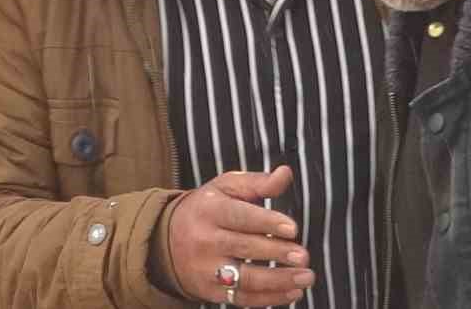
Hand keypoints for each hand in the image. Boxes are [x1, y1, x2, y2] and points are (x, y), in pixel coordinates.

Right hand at [162, 167, 313, 305]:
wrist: (165, 239)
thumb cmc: (206, 209)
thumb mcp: (226, 187)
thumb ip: (258, 182)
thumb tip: (285, 174)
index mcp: (210, 210)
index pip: (240, 217)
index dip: (268, 222)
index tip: (292, 229)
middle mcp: (205, 240)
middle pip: (245, 248)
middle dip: (277, 253)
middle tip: (303, 256)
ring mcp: (206, 269)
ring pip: (244, 278)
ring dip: (278, 280)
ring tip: (305, 277)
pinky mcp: (209, 291)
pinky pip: (241, 298)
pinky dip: (269, 298)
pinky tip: (292, 292)